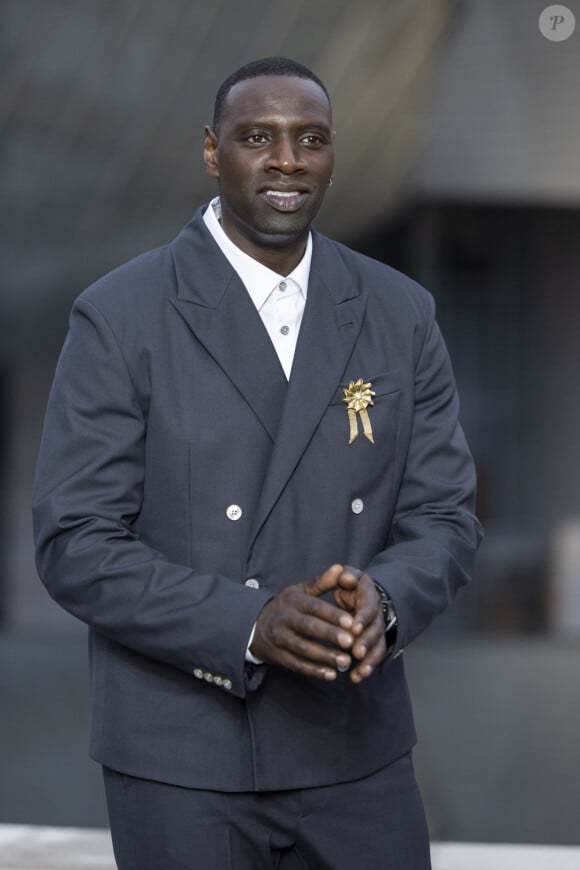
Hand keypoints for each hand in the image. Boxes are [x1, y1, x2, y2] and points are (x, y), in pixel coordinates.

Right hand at [250, 564, 355, 680]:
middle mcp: (284, 619)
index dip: (332, 615)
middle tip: (351, 643)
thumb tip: (341, 569)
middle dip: (330, 635)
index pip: (314, 607)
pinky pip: (297, 665)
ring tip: (346, 661)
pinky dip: (314, 671)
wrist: (254, 625)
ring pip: (303, 649)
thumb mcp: (299, 591)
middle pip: (309, 628)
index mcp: (293, 601)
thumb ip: (321, 582)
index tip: (351, 622)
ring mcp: (280, 638)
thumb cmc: (286, 606)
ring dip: (325, 656)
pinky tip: (331, 675)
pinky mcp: (278, 656)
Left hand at [332, 567, 386, 683]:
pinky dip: (366, 667)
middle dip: (366, 642)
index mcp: (369, 595)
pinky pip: (374, 656)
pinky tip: (356, 678)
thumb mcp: (346, 575)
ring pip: (378, 646)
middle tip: (356, 652)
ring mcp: (377, 629)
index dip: (363, 617)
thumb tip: (344, 575)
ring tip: (358, 673)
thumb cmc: (347, 583)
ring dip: (369, 660)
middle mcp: (377, 614)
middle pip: (376, 630)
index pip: (369, 606)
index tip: (354, 627)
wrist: (358, 592)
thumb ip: (344, 575)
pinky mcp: (374, 642)